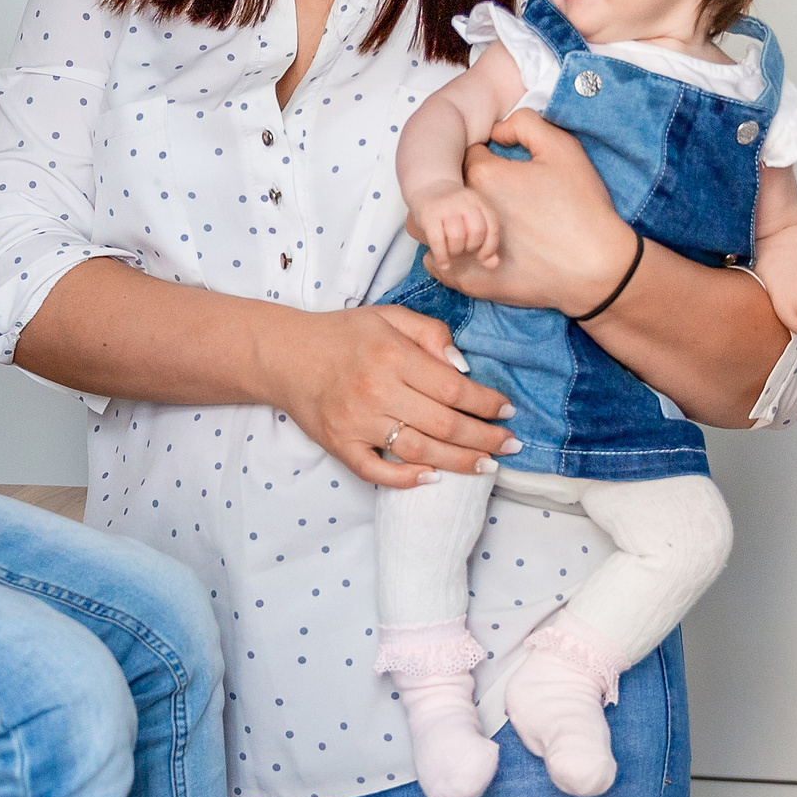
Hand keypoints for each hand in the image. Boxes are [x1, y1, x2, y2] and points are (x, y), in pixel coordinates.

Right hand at [260, 306, 517, 489]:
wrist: (285, 355)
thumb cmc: (343, 335)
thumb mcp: (388, 316)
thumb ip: (430, 333)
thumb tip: (464, 367)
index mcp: (392, 356)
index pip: (454, 388)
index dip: (486, 404)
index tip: (506, 411)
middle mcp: (376, 391)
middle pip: (444, 425)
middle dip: (485, 438)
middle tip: (510, 445)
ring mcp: (356, 422)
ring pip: (419, 451)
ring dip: (460, 463)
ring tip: (488, 466)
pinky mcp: (339, 444)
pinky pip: (376, 471)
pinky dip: (405, 479)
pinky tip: (432, 478)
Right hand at [408, 182, 501, 270]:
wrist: (428, 187)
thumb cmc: (454, 211)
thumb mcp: (472, 220)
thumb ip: (485, 243)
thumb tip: (493, 265)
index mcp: (479, 202)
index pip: (492, 227)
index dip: (490, 247)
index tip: (482, 257)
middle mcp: (464, 202)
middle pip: (476, 231)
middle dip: (472, 247)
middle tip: (464, 250)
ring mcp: (445, 207)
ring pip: (457, 236)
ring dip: (456, 251)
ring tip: (452, 252)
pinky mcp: (429, 215)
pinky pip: (437, 240)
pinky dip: (442, 256)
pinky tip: (443, 264)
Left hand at [433, 111, 632, 312]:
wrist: (596, 268)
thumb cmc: (582, 208)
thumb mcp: (562, 149)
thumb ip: (525, 125)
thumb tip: (497, 129)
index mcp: (484, 175)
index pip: (465, 156)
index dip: (484, 160)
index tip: (504, 171)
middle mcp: (463, 211)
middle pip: (442, 190)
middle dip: (458, 189)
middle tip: (490, 198)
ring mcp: (462, 248)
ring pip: (427, 227)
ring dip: (443, 221)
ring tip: (472, 225)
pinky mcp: (466, 280)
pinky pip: (435, 262)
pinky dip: (445, 254)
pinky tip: (468, 250)